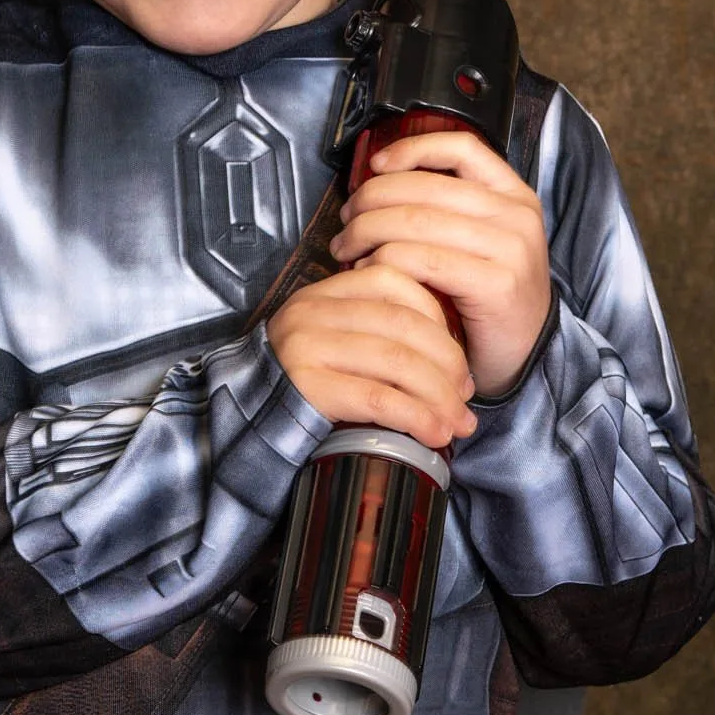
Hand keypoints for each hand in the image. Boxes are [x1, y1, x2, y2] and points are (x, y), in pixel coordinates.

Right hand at [266, 259, 479, 450]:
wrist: (249, 415)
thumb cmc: (306, 382)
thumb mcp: (336, 339)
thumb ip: (379, 329)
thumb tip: (453, 356)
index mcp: (326, 291)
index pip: (395, 282)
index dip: (438, 319)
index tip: (457, 358)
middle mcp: (314, 311)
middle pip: (404, 324)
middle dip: (449, 364)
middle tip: (465, 396)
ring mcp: (308, 346)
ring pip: (397, 362)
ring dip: (439, 396)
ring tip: (456, 422)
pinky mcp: (308, 386)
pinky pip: (378, 398)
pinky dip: (416, 417)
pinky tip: (433, 432)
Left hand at [327, 129, 553, 401]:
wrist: (527, 357)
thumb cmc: (485, 298)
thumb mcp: (476, 241)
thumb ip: (443, 208)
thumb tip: (376, 176)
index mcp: (513, 195)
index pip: (460, 148)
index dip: (412, 149)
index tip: (375, 164)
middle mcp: (516, 215)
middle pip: (423, 187)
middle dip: (369, 200)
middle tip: (345, 222)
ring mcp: (511, 249)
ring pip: (415, 221)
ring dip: (366, 232)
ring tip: (345, 248)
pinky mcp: (497, 284)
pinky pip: (422, 260)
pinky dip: (384, 261)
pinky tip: (367, 271)